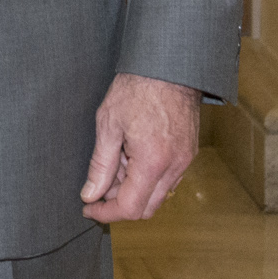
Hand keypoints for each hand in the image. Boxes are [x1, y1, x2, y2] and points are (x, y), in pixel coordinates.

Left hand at [80, 74, 199, 223]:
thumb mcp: (108, 124)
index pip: (129, 207)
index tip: (88, 208)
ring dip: (134, 190)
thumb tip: (90, 194)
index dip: (106, 213)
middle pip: (146, 208)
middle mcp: (174, 167)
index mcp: (152, 162)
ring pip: (158, 195)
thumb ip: (100, 165)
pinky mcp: (189, 152)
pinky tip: (132, 156)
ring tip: (115, 163)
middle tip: (99, 185)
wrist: (168, 65)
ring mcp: (185, 160)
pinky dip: (148, 178)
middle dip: (119, 203)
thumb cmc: (137, 88)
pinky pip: (168, 179)